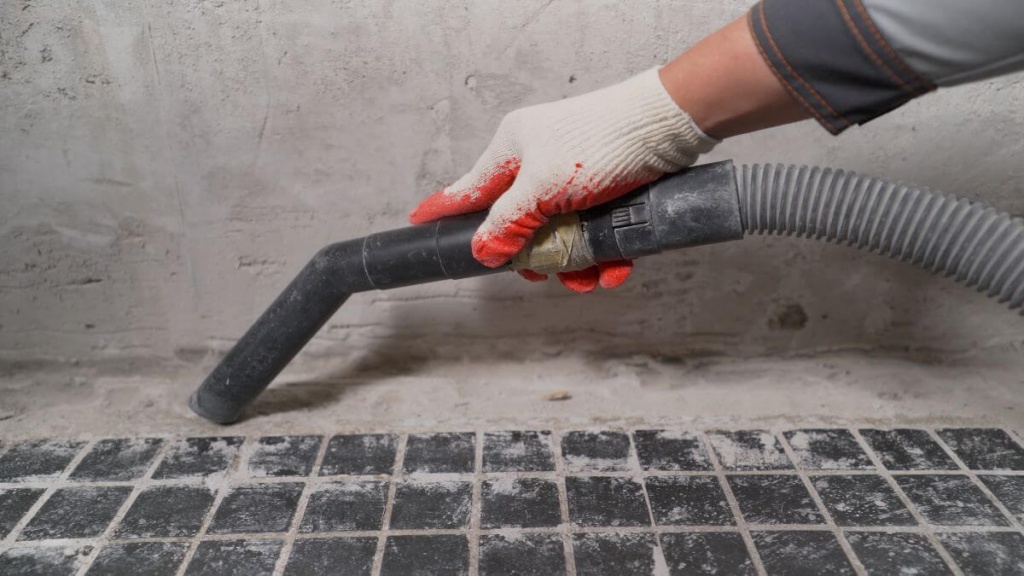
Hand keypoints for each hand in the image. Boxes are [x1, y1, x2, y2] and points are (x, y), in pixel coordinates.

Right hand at [410, 68, 716, 291]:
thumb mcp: (544, 186)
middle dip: (534, 257)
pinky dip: (604, 254)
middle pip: (519, 224)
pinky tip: (614, 270)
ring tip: (589, 279)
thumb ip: (508, 221)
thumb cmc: (601, 141)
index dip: (444, 209)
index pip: (468, 189)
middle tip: (544, 275)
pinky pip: (595, 233)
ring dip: (575, 263)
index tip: (418, 223)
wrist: (670, 127)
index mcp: (512, 151)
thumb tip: (480, 250)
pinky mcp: (607, 192)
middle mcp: (540, 164)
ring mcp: (574, 180)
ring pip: (560, 235)